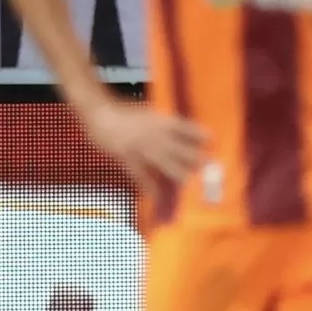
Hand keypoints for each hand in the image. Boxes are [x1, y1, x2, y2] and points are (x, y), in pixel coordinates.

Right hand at [81, 100, 207, 202]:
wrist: (100, 115)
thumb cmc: (125, 113)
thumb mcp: (148, 113)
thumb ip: (163, 124)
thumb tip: (179, 134)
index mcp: (159, 120)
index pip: (182, 126)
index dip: (197, 132)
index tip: (211, 138)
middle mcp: (153, 133)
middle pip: (176, 147)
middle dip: (192, 157)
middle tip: (207, 165)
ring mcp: (140, 147)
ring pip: (162, 162)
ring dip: (176, 172)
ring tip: (188, 181)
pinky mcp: (127, 158)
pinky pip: (141, 175)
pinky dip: (149, 187)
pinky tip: (157, 197)